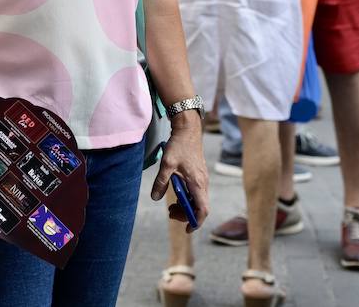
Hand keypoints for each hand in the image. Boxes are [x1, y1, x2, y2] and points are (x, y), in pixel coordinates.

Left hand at [151, 112, 208, 231]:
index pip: (203, 210)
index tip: (187, 229)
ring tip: (170, 206)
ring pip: (197, 200)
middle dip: (186, 214)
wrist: (188, 129)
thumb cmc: (179, 146)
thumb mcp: (167, 164)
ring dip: (185, 206)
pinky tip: (175, 193)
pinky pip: (195, 192)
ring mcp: (202, 179)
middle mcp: (203, 183)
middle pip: (199, 207)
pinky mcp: (199, 175)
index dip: (196, 222)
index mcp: (197, 184)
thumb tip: (155, 198)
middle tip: (170, 213)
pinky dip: (186, 197)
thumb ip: (161, 182)